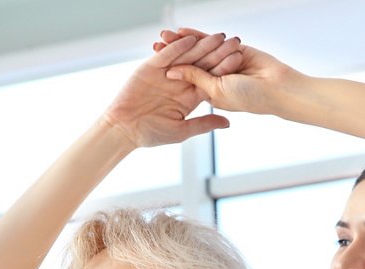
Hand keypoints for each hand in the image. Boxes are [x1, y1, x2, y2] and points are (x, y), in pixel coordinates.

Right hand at [101, 33, 240, 147]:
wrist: (124, 129)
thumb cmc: (150, 134)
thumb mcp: (181, 130)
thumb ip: (204, 123)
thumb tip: (228, 122)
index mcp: (189, 97)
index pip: (210, 80)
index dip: (225, 70)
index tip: (240, 61)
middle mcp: (180, 82)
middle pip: (202, 64)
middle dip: (218, 53)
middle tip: (235, 41)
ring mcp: (165, 73)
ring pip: (186, 56)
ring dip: (201, 46)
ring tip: (217, 37)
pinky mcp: (150, 67)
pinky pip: (166, 55)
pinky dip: (176, 48)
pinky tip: (189, 40)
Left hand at [156, 28, 294, 115]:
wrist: (276, 88)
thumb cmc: (249, 98)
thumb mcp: (216, 91)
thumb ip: (196, 79)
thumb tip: (173, 71)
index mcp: (208, 94)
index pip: (185, 81)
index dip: (170, 74)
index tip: (151, 69)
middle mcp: (214, 78)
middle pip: (189, 64)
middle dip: (171, 56)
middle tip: (153, 46)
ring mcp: (223, 63)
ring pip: (198, 51)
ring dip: (180, 43)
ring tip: (162, 35)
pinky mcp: (232, 49)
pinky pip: (211, 42)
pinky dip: (197, 36)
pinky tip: (181, 31)